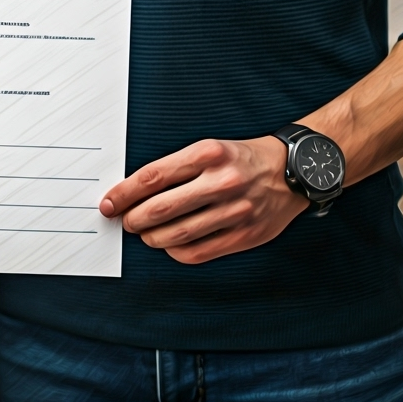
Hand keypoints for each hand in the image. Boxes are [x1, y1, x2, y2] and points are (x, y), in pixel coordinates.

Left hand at [99, 137, 308, 263]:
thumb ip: (175, 168)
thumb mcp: (210, 148)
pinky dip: (176, 251)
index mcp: (207, 153)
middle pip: (160, 209)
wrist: (293, 171)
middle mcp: (221, 181)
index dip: (124, 194)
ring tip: (146, 234)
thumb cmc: (242, 159)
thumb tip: (133, 193)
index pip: (152, 176)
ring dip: (152, 238)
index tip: (109, 203)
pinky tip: (171, 244)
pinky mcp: (245, 235)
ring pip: (176, 235)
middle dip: (133, 219)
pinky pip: (198, 252)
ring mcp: (235, 211)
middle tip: (126, 221)